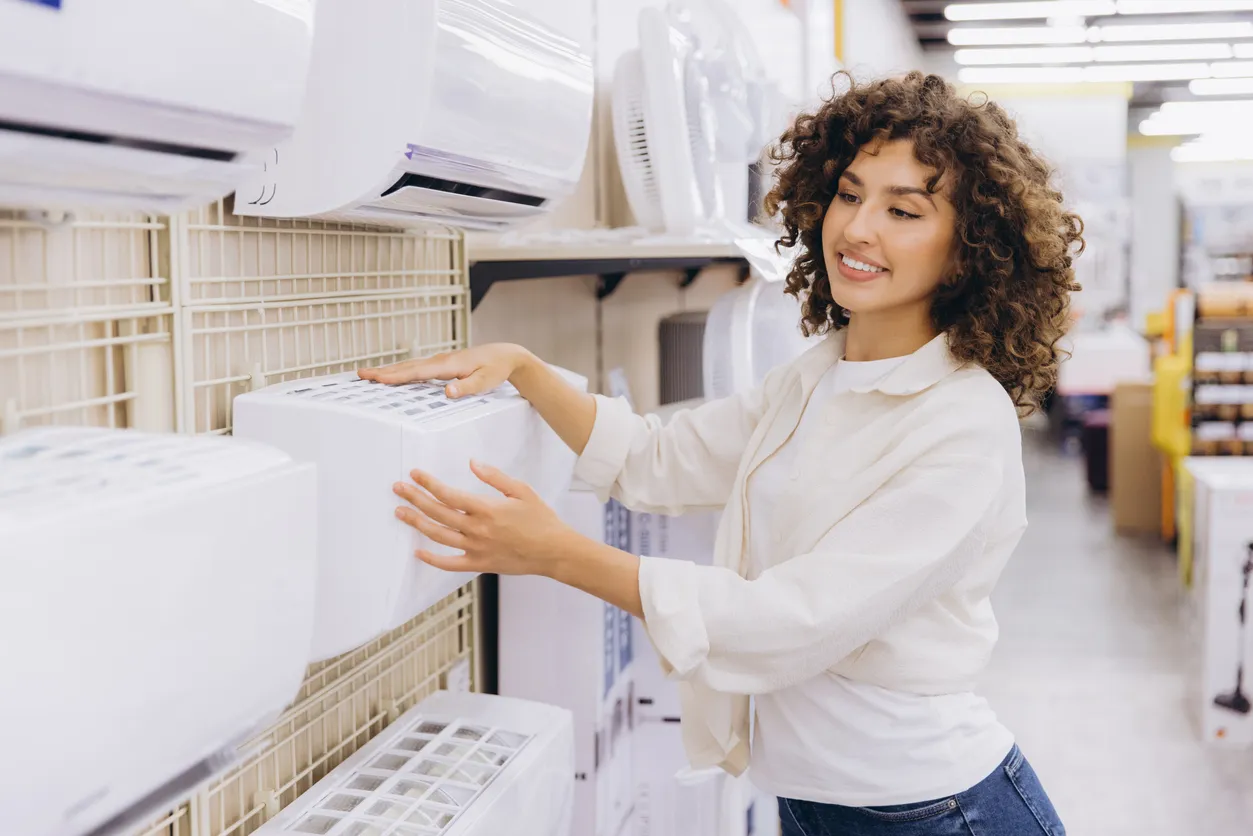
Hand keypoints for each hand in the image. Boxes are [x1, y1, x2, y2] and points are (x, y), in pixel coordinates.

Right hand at [359, 343, 531, 398]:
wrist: (505, 355)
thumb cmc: (495, 369)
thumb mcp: (485, 381)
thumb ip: (466, 387)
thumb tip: (447, 393)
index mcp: (448, 365)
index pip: (418, 372)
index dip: (397, 376)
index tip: (378, 379)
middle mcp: (440, 360)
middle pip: (407, 367)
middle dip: (383, 371)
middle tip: (360, 374)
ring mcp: (439, 361)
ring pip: (409, 365)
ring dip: (388, 369)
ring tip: (367, 374)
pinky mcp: (441, 364)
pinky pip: (416, 367)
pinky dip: (400, 370)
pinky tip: (392, 374)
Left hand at [393, 460, 577, 575]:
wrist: (554, 551)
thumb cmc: (541, 519)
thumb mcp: (521, 490)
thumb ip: (494, 477)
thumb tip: (472, 463)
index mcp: (487, 508)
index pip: (448, 494)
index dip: (428, 483)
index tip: (415, 474)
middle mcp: (477, 529)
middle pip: (437, 512)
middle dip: (414, 499)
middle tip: (399, 489)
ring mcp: (476, 549)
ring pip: (438, 536)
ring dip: (417, 523)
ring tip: (401, 513)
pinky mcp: (479, 564)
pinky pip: (450, 564)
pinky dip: (432, 559)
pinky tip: (418, 551)